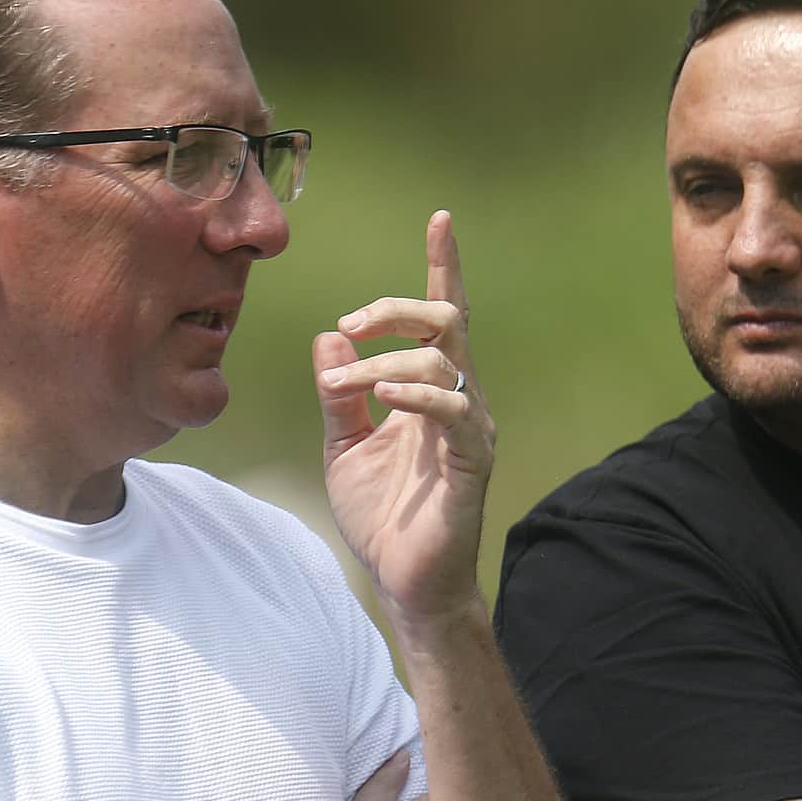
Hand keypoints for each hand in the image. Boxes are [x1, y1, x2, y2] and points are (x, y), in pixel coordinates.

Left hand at [313, 211, 495, 622]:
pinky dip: (415, 393)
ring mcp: (470, 428)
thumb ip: (339, 393)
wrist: (405, 582)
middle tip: (347, 326)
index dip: (444, 266)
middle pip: (444, 320)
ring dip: (380, 361)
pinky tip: (382, 396)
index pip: (440, 318)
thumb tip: (329, 340)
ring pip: (442, 358)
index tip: (441, 218)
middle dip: (394, 308)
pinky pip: (452, 410)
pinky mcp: (472, 461)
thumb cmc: (383, 516)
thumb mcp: (343, 446)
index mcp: (430, 390)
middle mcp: (459, 399)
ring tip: (338, 390)